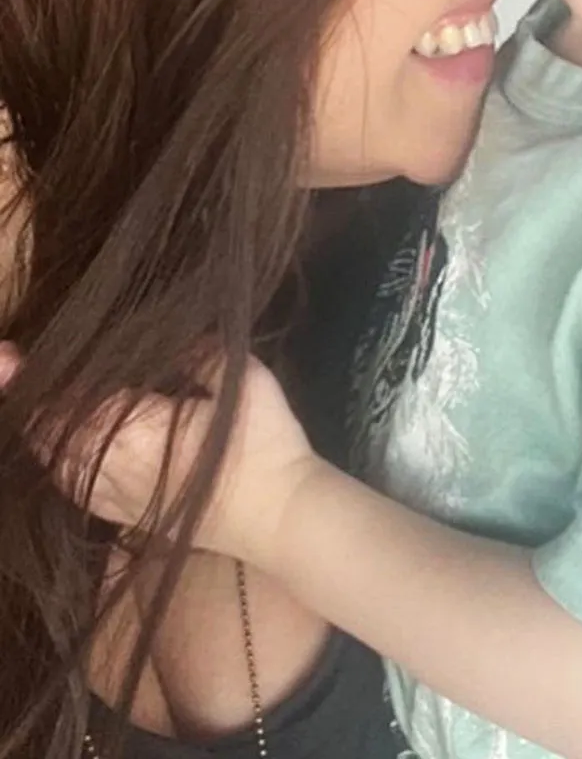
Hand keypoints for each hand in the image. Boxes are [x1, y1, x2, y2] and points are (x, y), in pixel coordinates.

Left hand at [0, 344, 318, 568]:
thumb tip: (171, 338)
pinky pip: (77, 488)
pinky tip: (80, 447)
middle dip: (39, 401)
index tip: (6, 355)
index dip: (31, 376)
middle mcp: (104, 467)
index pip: (60, 399)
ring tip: (56, 405)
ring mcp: (111, 500)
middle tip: (26, 369)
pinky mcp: (125, 519)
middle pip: (47, 433)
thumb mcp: (240, 376)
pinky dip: (68, 463)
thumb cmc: (261, 444)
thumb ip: (197, 351)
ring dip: (52, 434)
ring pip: (56, 464)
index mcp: (125, 427)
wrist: (279, 515)